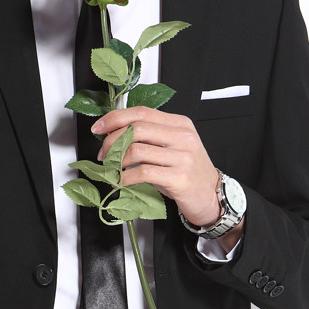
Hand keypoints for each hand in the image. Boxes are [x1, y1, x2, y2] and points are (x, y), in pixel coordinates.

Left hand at [93, 107, 220, 226]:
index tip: (98, 128)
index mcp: (179, 123)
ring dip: (116, 162)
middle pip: (136, 129)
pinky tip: (120, 181)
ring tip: (111, 170)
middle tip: (103, 154)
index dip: (115, 118)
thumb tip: (114, 133)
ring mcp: (183, 157)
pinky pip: (143, 173)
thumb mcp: (172, 147)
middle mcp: (182, 137)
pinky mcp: (180, 177)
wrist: (210, 196)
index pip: (141, 112)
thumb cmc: (186, 172)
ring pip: (137, 150)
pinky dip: (125, 178)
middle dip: (112, 142)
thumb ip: (150, 136)